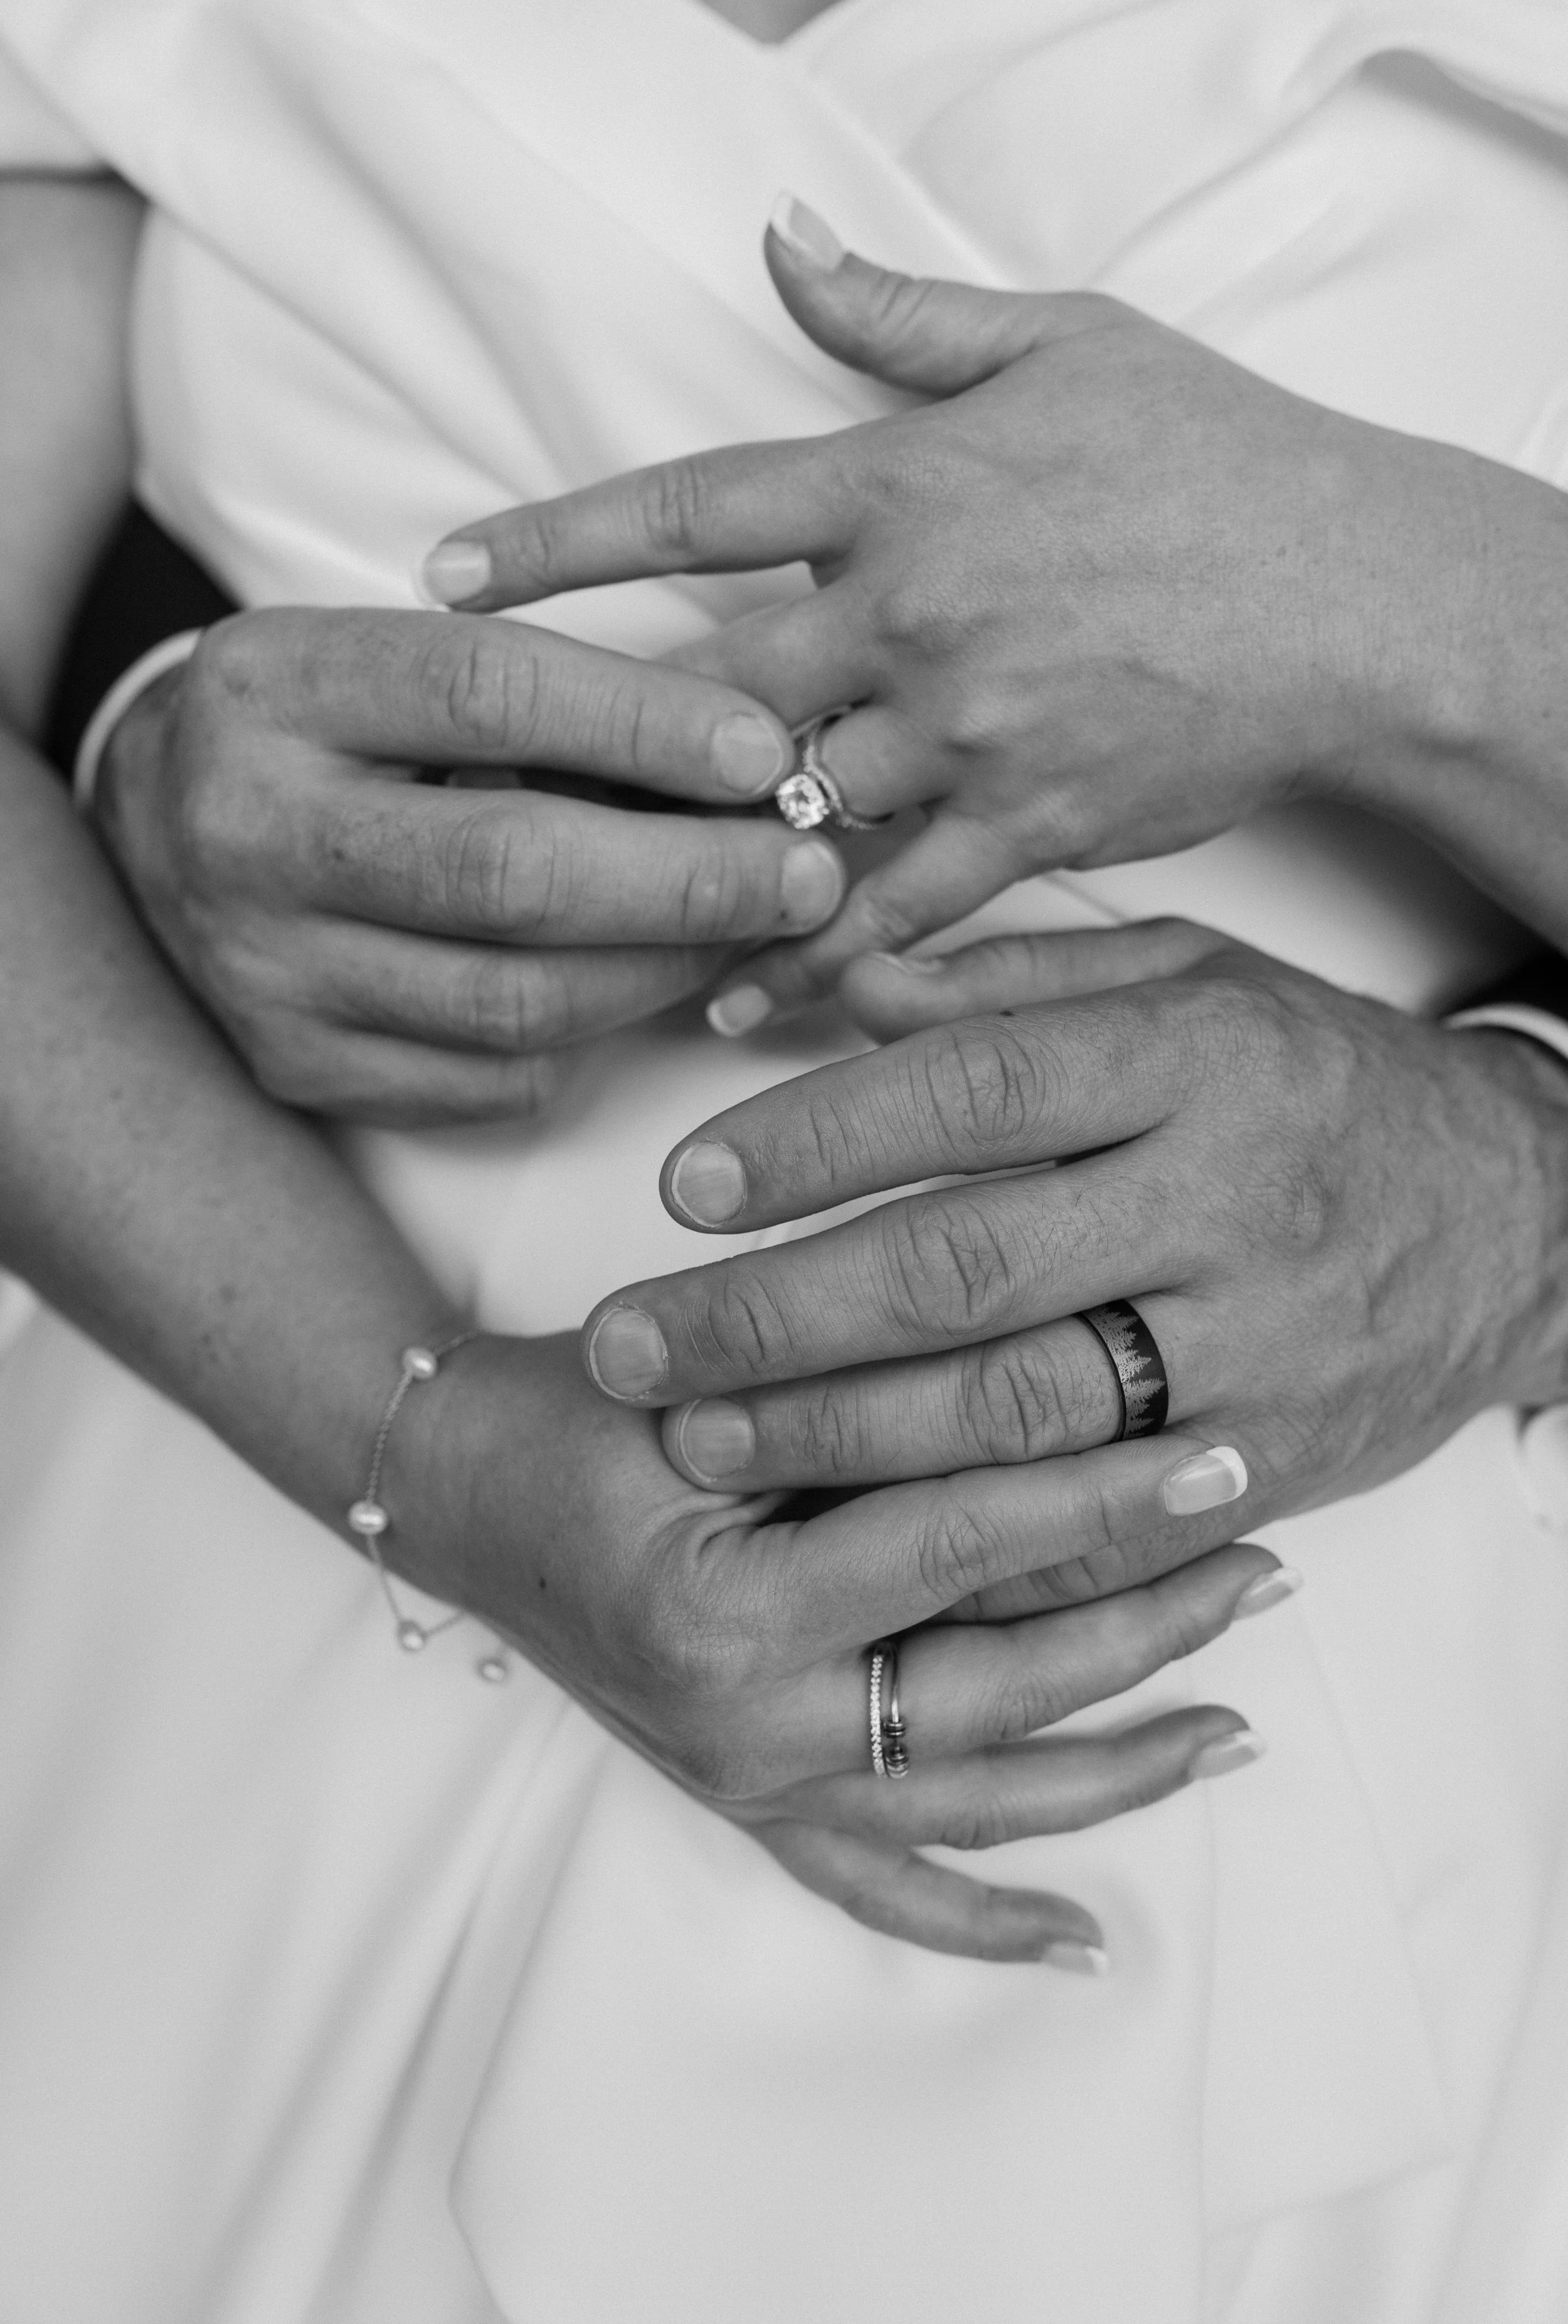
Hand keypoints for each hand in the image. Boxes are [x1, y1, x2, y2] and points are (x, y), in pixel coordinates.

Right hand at [93, 605, 844, 1121]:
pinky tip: (652, 987)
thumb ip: (546, 697)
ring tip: (756, 931)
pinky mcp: (298, 1069)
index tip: (767, 754)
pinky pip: (491, 1079)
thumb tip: (753, 758)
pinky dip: (595, 1038)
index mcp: (271, 686)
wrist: (153, 831)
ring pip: (516, 1001)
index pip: (487, 692)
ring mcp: (266, 970)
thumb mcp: (397, 662)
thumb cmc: (329, 729)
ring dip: (667, 970)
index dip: (647, 725)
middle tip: (810, 872)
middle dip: (692, 878)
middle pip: (511, 870)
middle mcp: (247, 832)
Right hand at [396, 1330, 1276, 1962]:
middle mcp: (748, 1728)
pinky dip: (982, 1922)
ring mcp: (752, 1785)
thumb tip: (1066, 1394)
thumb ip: (858, 1407)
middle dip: (1150, 1628)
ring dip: (1117, 1768)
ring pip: (975, 1802)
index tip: (1225, 1456)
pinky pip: (882, 1893)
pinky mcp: (748, 1807)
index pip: (967, 1552)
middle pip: (1002, 1693)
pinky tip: (1085, 1943)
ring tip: (1241, 1727)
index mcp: (728, 1614)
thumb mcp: (710, 1383)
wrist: (459, 1487)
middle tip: (1266, 1565)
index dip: (1105, 1499)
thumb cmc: (577, 1410)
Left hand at [422, 199, 1539, 1022]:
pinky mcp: (1027, 823)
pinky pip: (895, 909)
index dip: (555, 541)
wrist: (1353, 592)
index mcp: (901, 483)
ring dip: (687, 868)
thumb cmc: (1212, 457)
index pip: (691, 507)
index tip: (443, 574)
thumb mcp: (1064, 342)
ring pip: (785, 814)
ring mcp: (966, 729)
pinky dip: (814, 963)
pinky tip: (742, 1005)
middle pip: (713, 690)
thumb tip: (779, 240)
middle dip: (610, 744)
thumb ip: (902, 315)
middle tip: (503, 788)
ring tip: (592, 918)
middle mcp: (912, 611)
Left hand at [578, 920, 1567, 1618]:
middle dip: (776, 1319)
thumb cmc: (1322, 1083)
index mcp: (1200, 1059)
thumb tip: (843, 992)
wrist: (1525, 1217)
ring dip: (837, 1440)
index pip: (978, 1088)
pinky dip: (965, 1539)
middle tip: (632, 1346)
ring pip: (1016, 1413)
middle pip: (967, 1270)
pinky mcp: (1275, 1460)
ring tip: (700, 1440)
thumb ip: (1021, 985)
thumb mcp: (1197, 982)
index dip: (816, 1139)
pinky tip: (846, 1536)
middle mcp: (1227, 1202)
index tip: (683, 1183)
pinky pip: (1100, 1521)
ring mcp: (1258, 1348)